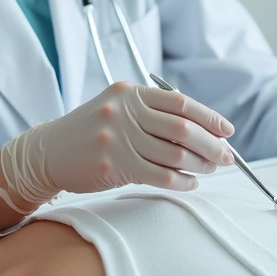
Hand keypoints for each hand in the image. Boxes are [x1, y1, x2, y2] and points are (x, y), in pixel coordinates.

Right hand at [0, 81, 235, 203]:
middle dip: (211, 144)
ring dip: (199, 165)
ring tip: (209, 169)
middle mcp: (124, 112)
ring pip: (174, 155)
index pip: (180, 103)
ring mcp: (117, 139)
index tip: (227, 131)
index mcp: (129, 92)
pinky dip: (181, 181)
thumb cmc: (92, 130)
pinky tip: (190, 182)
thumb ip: (153, 111)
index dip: (209, 117)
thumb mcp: (118, 107)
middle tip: (226, 156)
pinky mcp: (112, 166)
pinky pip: (159, 176)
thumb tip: (204, 130)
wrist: (49, 151)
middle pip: (182, 129)